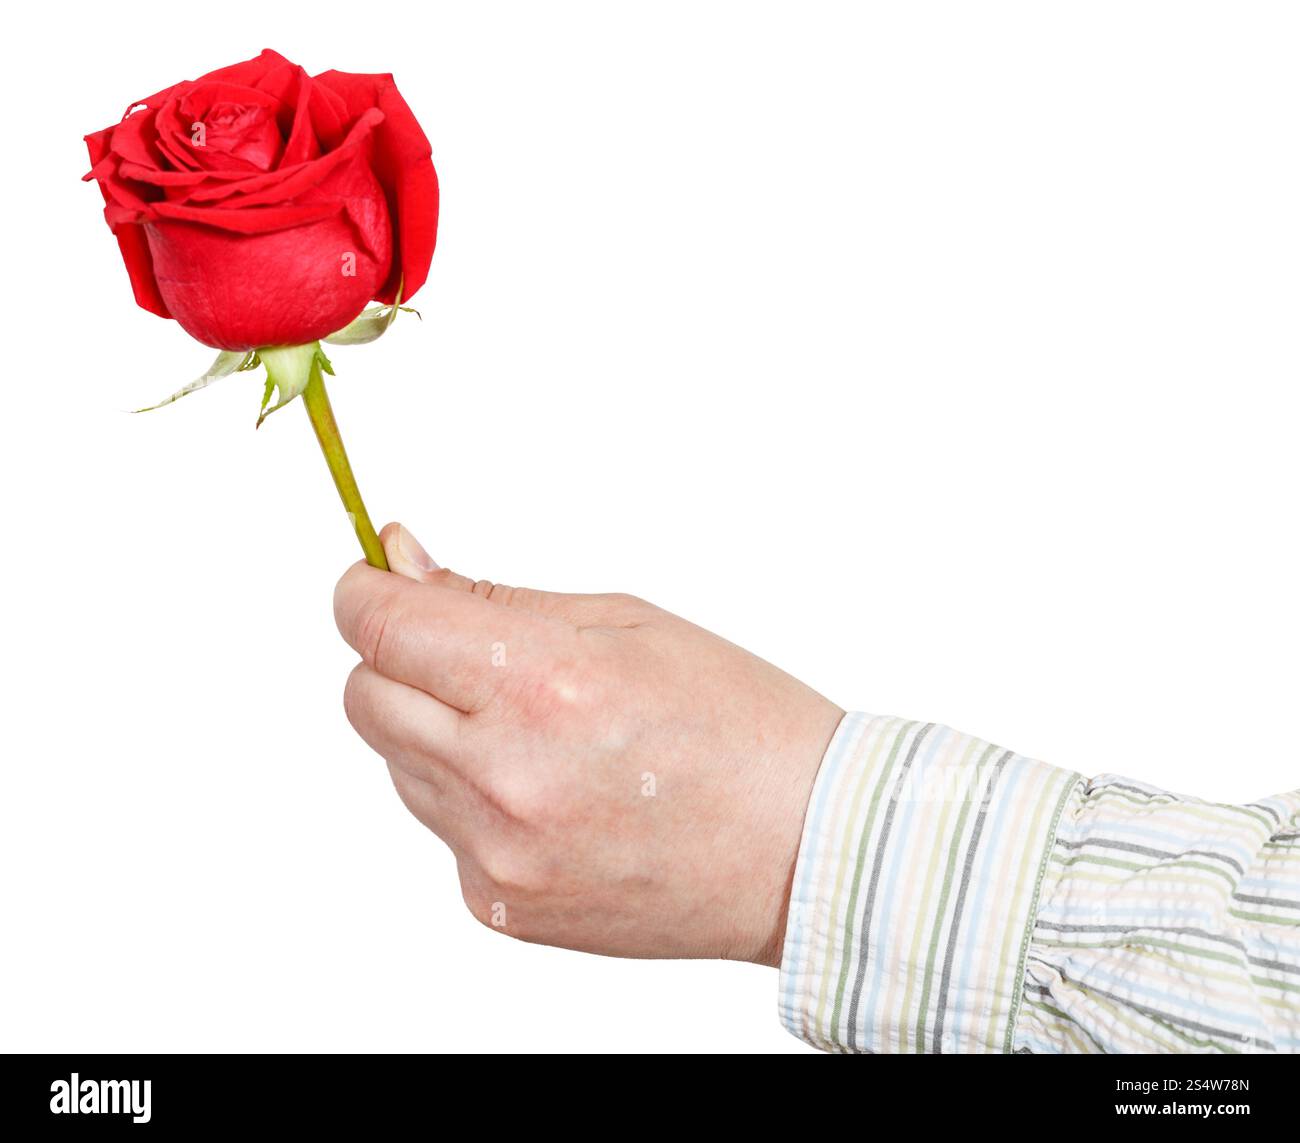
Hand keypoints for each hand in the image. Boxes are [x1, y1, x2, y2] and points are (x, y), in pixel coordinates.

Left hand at [333, 524, 842, 965]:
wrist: (805, 851)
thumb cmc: (739, 725)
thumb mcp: (626, 623)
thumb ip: (493, 600)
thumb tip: (401, 567)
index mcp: (542, 684)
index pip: (382, 627)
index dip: (363, 592)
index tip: (371, 580)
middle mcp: (504, 777)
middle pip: (365, 699)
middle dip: (397, 661)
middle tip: (467, 655)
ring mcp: (498, 855)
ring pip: (400, 765)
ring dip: (440, 733)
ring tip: (541, 734)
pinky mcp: (500, 908)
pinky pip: (445, 830)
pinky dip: (475, 801)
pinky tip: (555, 794)